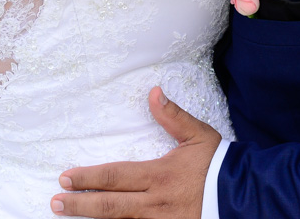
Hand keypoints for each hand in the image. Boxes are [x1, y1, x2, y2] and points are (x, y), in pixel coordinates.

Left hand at [51, 87, 219, 217]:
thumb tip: (154, 93)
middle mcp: (154, 203)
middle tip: (55, 203)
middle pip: (109, 206)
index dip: (88, 178)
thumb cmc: (219, 165)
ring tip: (68, 217)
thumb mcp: (199, 136)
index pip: (115, 176)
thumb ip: (173, 117)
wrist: (245, 198)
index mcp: (159, 175)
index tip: (65, 178)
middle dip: (80, 205)